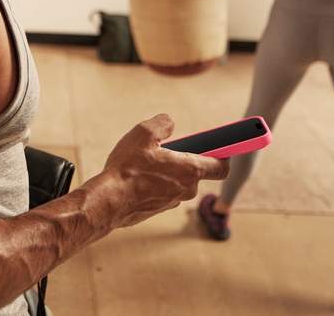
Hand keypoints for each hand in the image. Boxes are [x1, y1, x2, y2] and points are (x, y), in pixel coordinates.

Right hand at [99, 114, 229, 227]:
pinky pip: (163, 191)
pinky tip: (136, 176)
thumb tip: (169, 123)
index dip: (225, 155)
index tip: (226, 146)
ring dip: (167, 171)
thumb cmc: (127, 168)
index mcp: (190, 170)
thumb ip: (162, 124)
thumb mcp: (144, 133)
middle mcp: (186, 189)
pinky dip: (155, 183)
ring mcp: (172, 202)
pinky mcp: (157, 210)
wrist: (108, 202)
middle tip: (166, 148)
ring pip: (177, 181)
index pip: (221, 167)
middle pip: (195, 171)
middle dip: (184, 158)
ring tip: (144, 162)